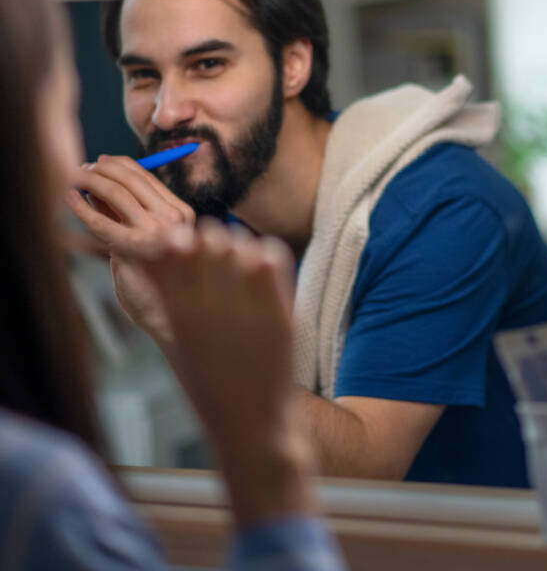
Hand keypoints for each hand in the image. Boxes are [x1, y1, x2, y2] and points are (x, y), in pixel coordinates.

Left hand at [66, 155, 195, 344]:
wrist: (166, 314)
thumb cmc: (157, 279)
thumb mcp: (145, 238)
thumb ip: (127, 214)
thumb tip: (99, 186)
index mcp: (181, 213)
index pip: (147, 177)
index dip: (120, 164)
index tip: (101, 161)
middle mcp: (173, 219)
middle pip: (132, 179)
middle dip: (102, 169)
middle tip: (83, 169)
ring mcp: (157, 232)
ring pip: (117, 193)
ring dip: (90, 182)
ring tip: (74, 179)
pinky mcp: (135, 249)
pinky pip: (102, 222)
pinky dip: (81, 209)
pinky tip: (70, 200)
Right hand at [119, 218, 315, 521]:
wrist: (253, 426)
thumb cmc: (210, 386)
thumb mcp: (177, 340)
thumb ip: (166, 296)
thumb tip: (149, 254)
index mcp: (178, 312)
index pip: (171, 245)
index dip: (179, 240)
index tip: (185, 249)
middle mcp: (209, 305)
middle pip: (209, 236)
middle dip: (212, 241)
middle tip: (218, 258)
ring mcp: (247, 308)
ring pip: (242, 242)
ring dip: (241, 248)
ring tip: (242, 270)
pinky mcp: (280, 313)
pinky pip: (273, 257)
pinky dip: (268, 255)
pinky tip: (264, 273)